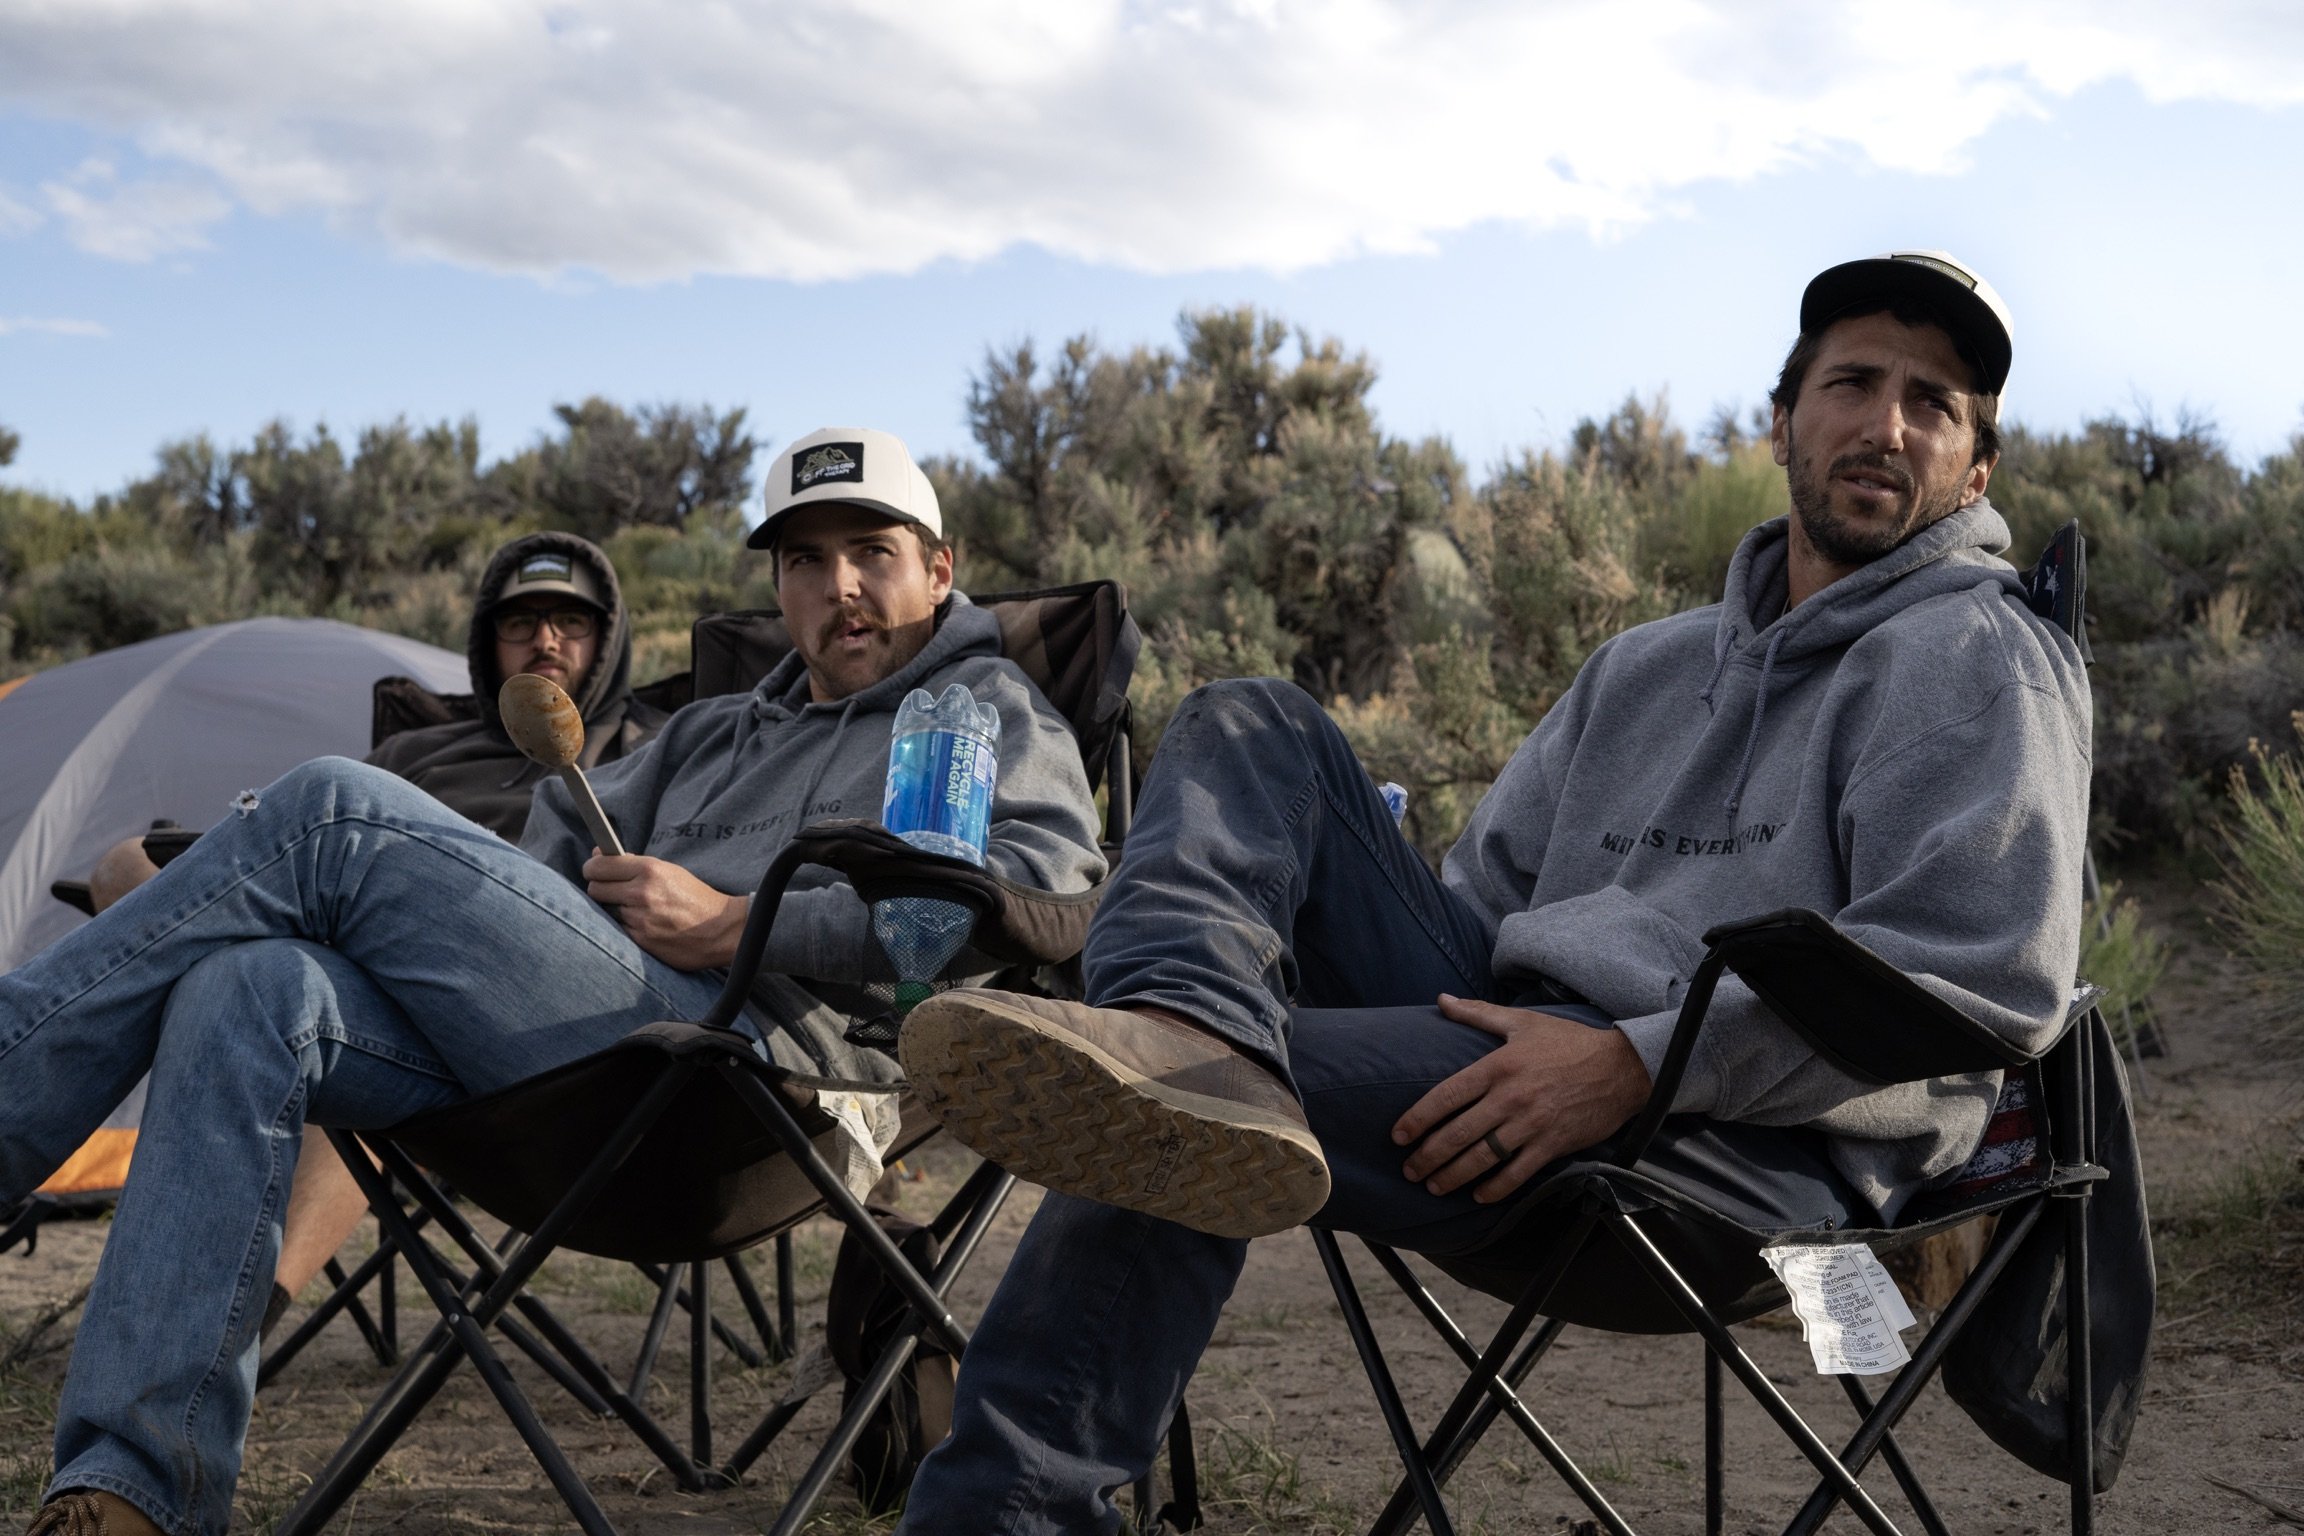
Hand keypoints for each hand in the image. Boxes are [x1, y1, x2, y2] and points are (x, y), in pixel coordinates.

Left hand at [582, 851, 748, 970]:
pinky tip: (644, 924)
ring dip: (614, 909)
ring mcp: (640, 919)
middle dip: (600, 888)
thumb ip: (633, 864)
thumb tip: (598, 856)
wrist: (722, 930)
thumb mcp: (669, 872)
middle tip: (612, 890)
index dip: (593, 867)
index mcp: (650, 870)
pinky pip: (618, 929)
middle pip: (595, 888)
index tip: (593, 869)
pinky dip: (626, 926)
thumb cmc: (694, 897)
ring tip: (636, 909)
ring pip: (605, 910)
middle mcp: (642, 893)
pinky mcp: (641, 940)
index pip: (600, 866)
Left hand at [1391, 995, 1653, 1203]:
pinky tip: (1478, 1195)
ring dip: (1453, 1176)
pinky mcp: (1552, 1145)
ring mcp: (1531, 1124)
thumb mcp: (1522, 1022)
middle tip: (1409, 1171)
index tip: (1398, 1136)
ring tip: (1434, 1186)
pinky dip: (1495, 1188)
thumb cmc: (1569, 1043)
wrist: (1622, 1068)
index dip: (1417, 1118)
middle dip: (1428, 1157)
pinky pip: (1517, 1174)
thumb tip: (1441, 999)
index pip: (1446, 1096)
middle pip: (1458, 1134)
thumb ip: (1478, 1013)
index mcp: (1497, 1066)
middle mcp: (1510, 1098)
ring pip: (1482, 1158)